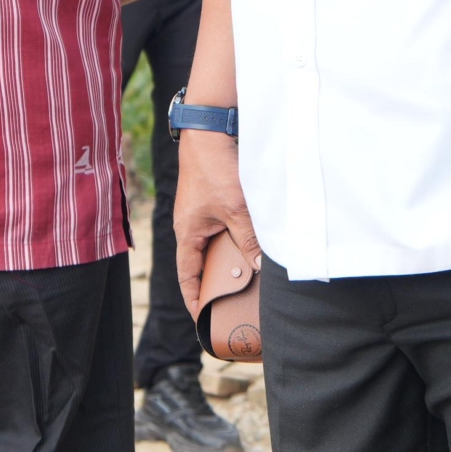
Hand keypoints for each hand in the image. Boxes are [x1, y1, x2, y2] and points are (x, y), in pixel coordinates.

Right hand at [173, 130, 257, 318]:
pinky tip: (258, 246)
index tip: (204, 321)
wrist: (210, 130)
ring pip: (220, 247)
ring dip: (235, 260)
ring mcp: (205, 214)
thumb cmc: (214, 169)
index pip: (188, 276)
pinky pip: (227, 230)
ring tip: (255, 279)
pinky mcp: (217, 202)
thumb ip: (248, 238)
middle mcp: (194, 227)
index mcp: (188, 233)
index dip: (195, 299)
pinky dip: (240, 241)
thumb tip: (263, 266)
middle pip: (206, 264)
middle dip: (221, 283)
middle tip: (239, 303)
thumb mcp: (234, 209)